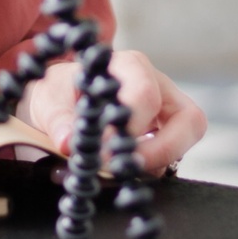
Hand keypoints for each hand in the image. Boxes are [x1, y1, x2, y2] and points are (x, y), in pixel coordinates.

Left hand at [19, 49, 206, 176]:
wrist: (59, 99)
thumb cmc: (59, 92)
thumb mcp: (49, 99)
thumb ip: (58, 120)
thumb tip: (68, 143)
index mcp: (130, 66)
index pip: (147, 94)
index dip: (132, 126)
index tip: (106, 150)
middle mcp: (157, 85)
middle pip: (189, 118)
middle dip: (162, 150)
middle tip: (126, 169)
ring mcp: (165, 112)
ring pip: (187, 139)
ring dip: (156, 163)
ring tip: (119, 172)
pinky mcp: (163, 135)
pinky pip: (172, 156)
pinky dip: (150, 170)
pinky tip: (122, 172)